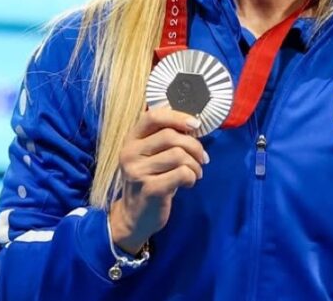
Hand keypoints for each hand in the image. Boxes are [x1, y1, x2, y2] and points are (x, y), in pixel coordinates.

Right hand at [109, 107, 208, 253]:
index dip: (177, 117)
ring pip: (179, 155)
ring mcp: (138, 172)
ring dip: (195, 164)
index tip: (195, 125)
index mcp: (131, 140)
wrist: (134, 216)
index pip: (153, 116)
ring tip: (195, 172)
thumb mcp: (150, 156)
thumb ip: (165, 139)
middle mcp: (130, 153)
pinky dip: (192, 176)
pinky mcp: (150, 189)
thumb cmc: (150, 180)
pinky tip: (188, 183)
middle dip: (194, 146)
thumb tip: (194, 126)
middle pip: (171, 136)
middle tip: (202, 158)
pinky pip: (182, 173)